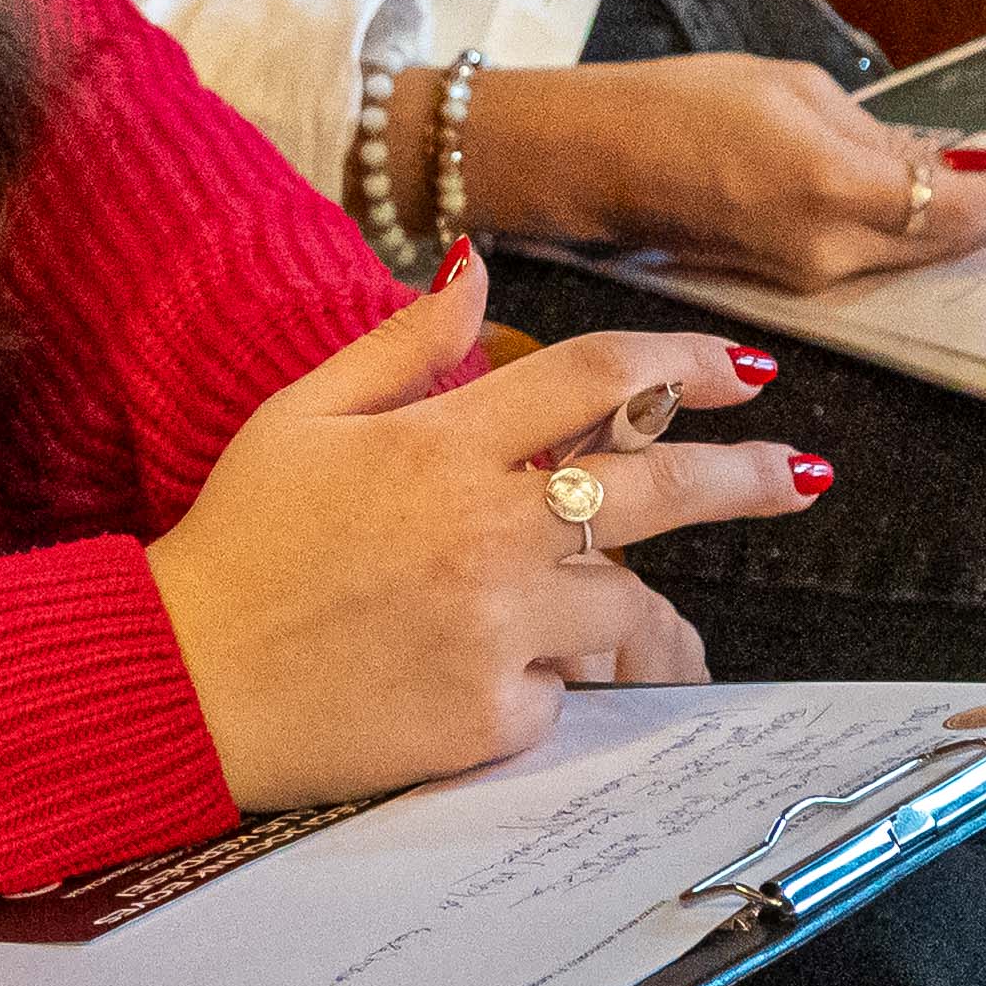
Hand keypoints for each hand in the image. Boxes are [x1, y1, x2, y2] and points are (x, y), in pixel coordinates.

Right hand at [147, 251, 814, 813]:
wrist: (184, 684)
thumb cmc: (238, 545)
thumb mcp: (303, 415)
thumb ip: (404, 344)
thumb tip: (477, 269)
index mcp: (439, 445)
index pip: (595, 376)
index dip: (681, 360)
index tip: (739, 366)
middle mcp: (484, 531)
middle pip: (656, 488)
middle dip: (745, 476)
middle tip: (801, 476)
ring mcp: (494, 627)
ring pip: (624, 606)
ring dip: (647, 616)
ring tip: (668, 638)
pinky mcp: (490, 715)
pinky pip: (559, 690)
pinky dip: (546, 682)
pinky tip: (497, 682)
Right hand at [486, 50, 985, 287]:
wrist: (593, 161)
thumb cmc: (679, 103)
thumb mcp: (794, 88)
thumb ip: (879, 134)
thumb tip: (942, 162)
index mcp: (834, 187)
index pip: (963, 204)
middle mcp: (831, 250)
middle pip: (950, 243)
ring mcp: (809, 277)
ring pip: (915, 256)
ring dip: (962, 224)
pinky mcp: (789, 283)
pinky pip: (874, 261)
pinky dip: (913, 235)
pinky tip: (929, 202)